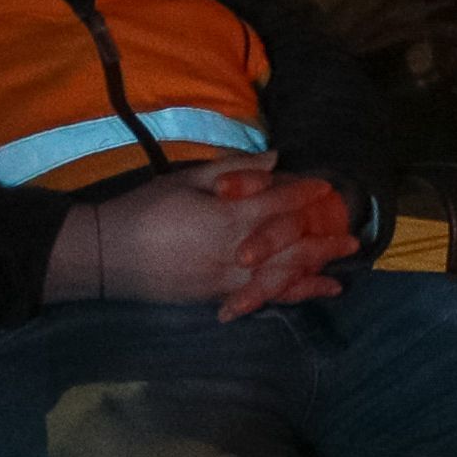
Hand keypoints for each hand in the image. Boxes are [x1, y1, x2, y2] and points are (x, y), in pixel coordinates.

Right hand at [58, 158, 354, 318]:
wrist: (104, 254)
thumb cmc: (144, 209)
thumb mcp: (186, 178)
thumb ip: (234, 170)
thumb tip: (276, 159)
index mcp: (229, 214)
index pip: (279, 202)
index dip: (305, 194)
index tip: (326, 188)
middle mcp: (236, 249)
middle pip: (291, 244)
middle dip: (322, 240)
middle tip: (352, 238)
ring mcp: (228, 277)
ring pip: (283, 275)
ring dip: (315, 273)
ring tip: (341, 273)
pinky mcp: (216, 296)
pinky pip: (261, 297)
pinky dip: (289, 296)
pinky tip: (308, 295)